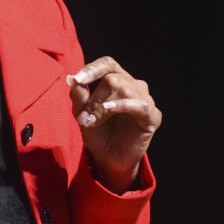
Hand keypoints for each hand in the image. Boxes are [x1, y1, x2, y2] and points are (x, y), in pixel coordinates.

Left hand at [68, 56, 161, 192]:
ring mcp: (145, 99)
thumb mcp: (82, 113)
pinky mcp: (153, 115)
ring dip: (103, 106)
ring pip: (124, 89)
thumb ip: (78, 96)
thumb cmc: (98, 132)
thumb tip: (71, 78)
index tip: (78, 79)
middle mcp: (133, 86)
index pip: (107, 64)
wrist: (109, 159)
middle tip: (83, 117)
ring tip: (92, 121)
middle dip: (94, 99)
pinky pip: (140, 104)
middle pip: (113, 79)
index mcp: (117, 80)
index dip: (93, 68)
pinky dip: (122, 105)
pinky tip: (109, 109)